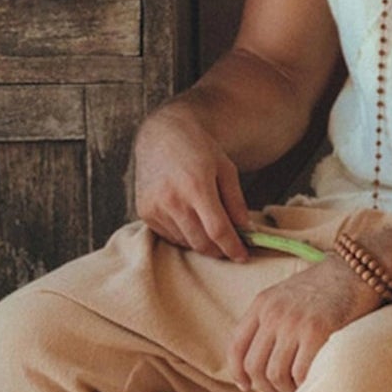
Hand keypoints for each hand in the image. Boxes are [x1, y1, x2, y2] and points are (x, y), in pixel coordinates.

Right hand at [134, 104, 250, 259]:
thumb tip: (245, 230)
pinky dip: (184, 235)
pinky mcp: (145, 212)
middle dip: (219, 250)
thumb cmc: (198, 149)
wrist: (161, 135)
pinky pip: (170, 236)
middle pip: (201, 243)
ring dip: (202, 242)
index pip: (218, 230)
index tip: (243, 256)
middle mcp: (172, 199)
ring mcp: (155, 207)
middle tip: (230, 246)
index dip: (233, 247)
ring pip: (186, 242)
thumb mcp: (226, 169)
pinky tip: (190, 218)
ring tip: (209, 225)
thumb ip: (236, 201)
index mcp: (196, 186)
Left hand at [230, 256, 382, 391]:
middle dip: (265, 386)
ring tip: (297, 387)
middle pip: (253, 366)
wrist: (356, 271)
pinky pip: (300, 373)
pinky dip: (303, 385)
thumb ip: (270, 321)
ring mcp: (294, 323)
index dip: (237, 372)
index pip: (236, 346)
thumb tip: (258, 363)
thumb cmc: (325, 289)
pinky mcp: (318, 332)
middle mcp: (274, 313)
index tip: (246, 385)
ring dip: (285, 389)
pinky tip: (310, 382)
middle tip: (280, 390)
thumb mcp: (286, 296)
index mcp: (262, 304)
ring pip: (275, 374)